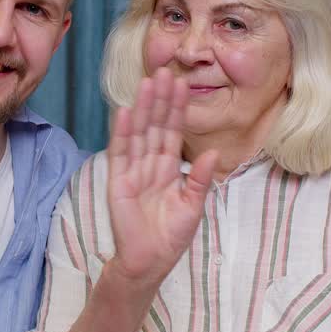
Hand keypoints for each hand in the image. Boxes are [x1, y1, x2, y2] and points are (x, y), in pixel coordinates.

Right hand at [106, 68, 219, 287]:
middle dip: (160, 99)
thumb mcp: (193, 206)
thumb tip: (213, 153)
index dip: (177, 109)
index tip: (182, 83)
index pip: (173, 132)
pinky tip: (124, 112)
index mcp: (168, 170)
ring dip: (142, 107)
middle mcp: (149, 165)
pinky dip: (122, 132)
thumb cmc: (170, 238)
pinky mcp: (117, 181)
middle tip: (165, 70)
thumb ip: (201, 179)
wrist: (149, 261)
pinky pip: (121, 153)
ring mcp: (132, 171)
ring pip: (139, 132)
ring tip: (147, 82)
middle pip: (155, 125)